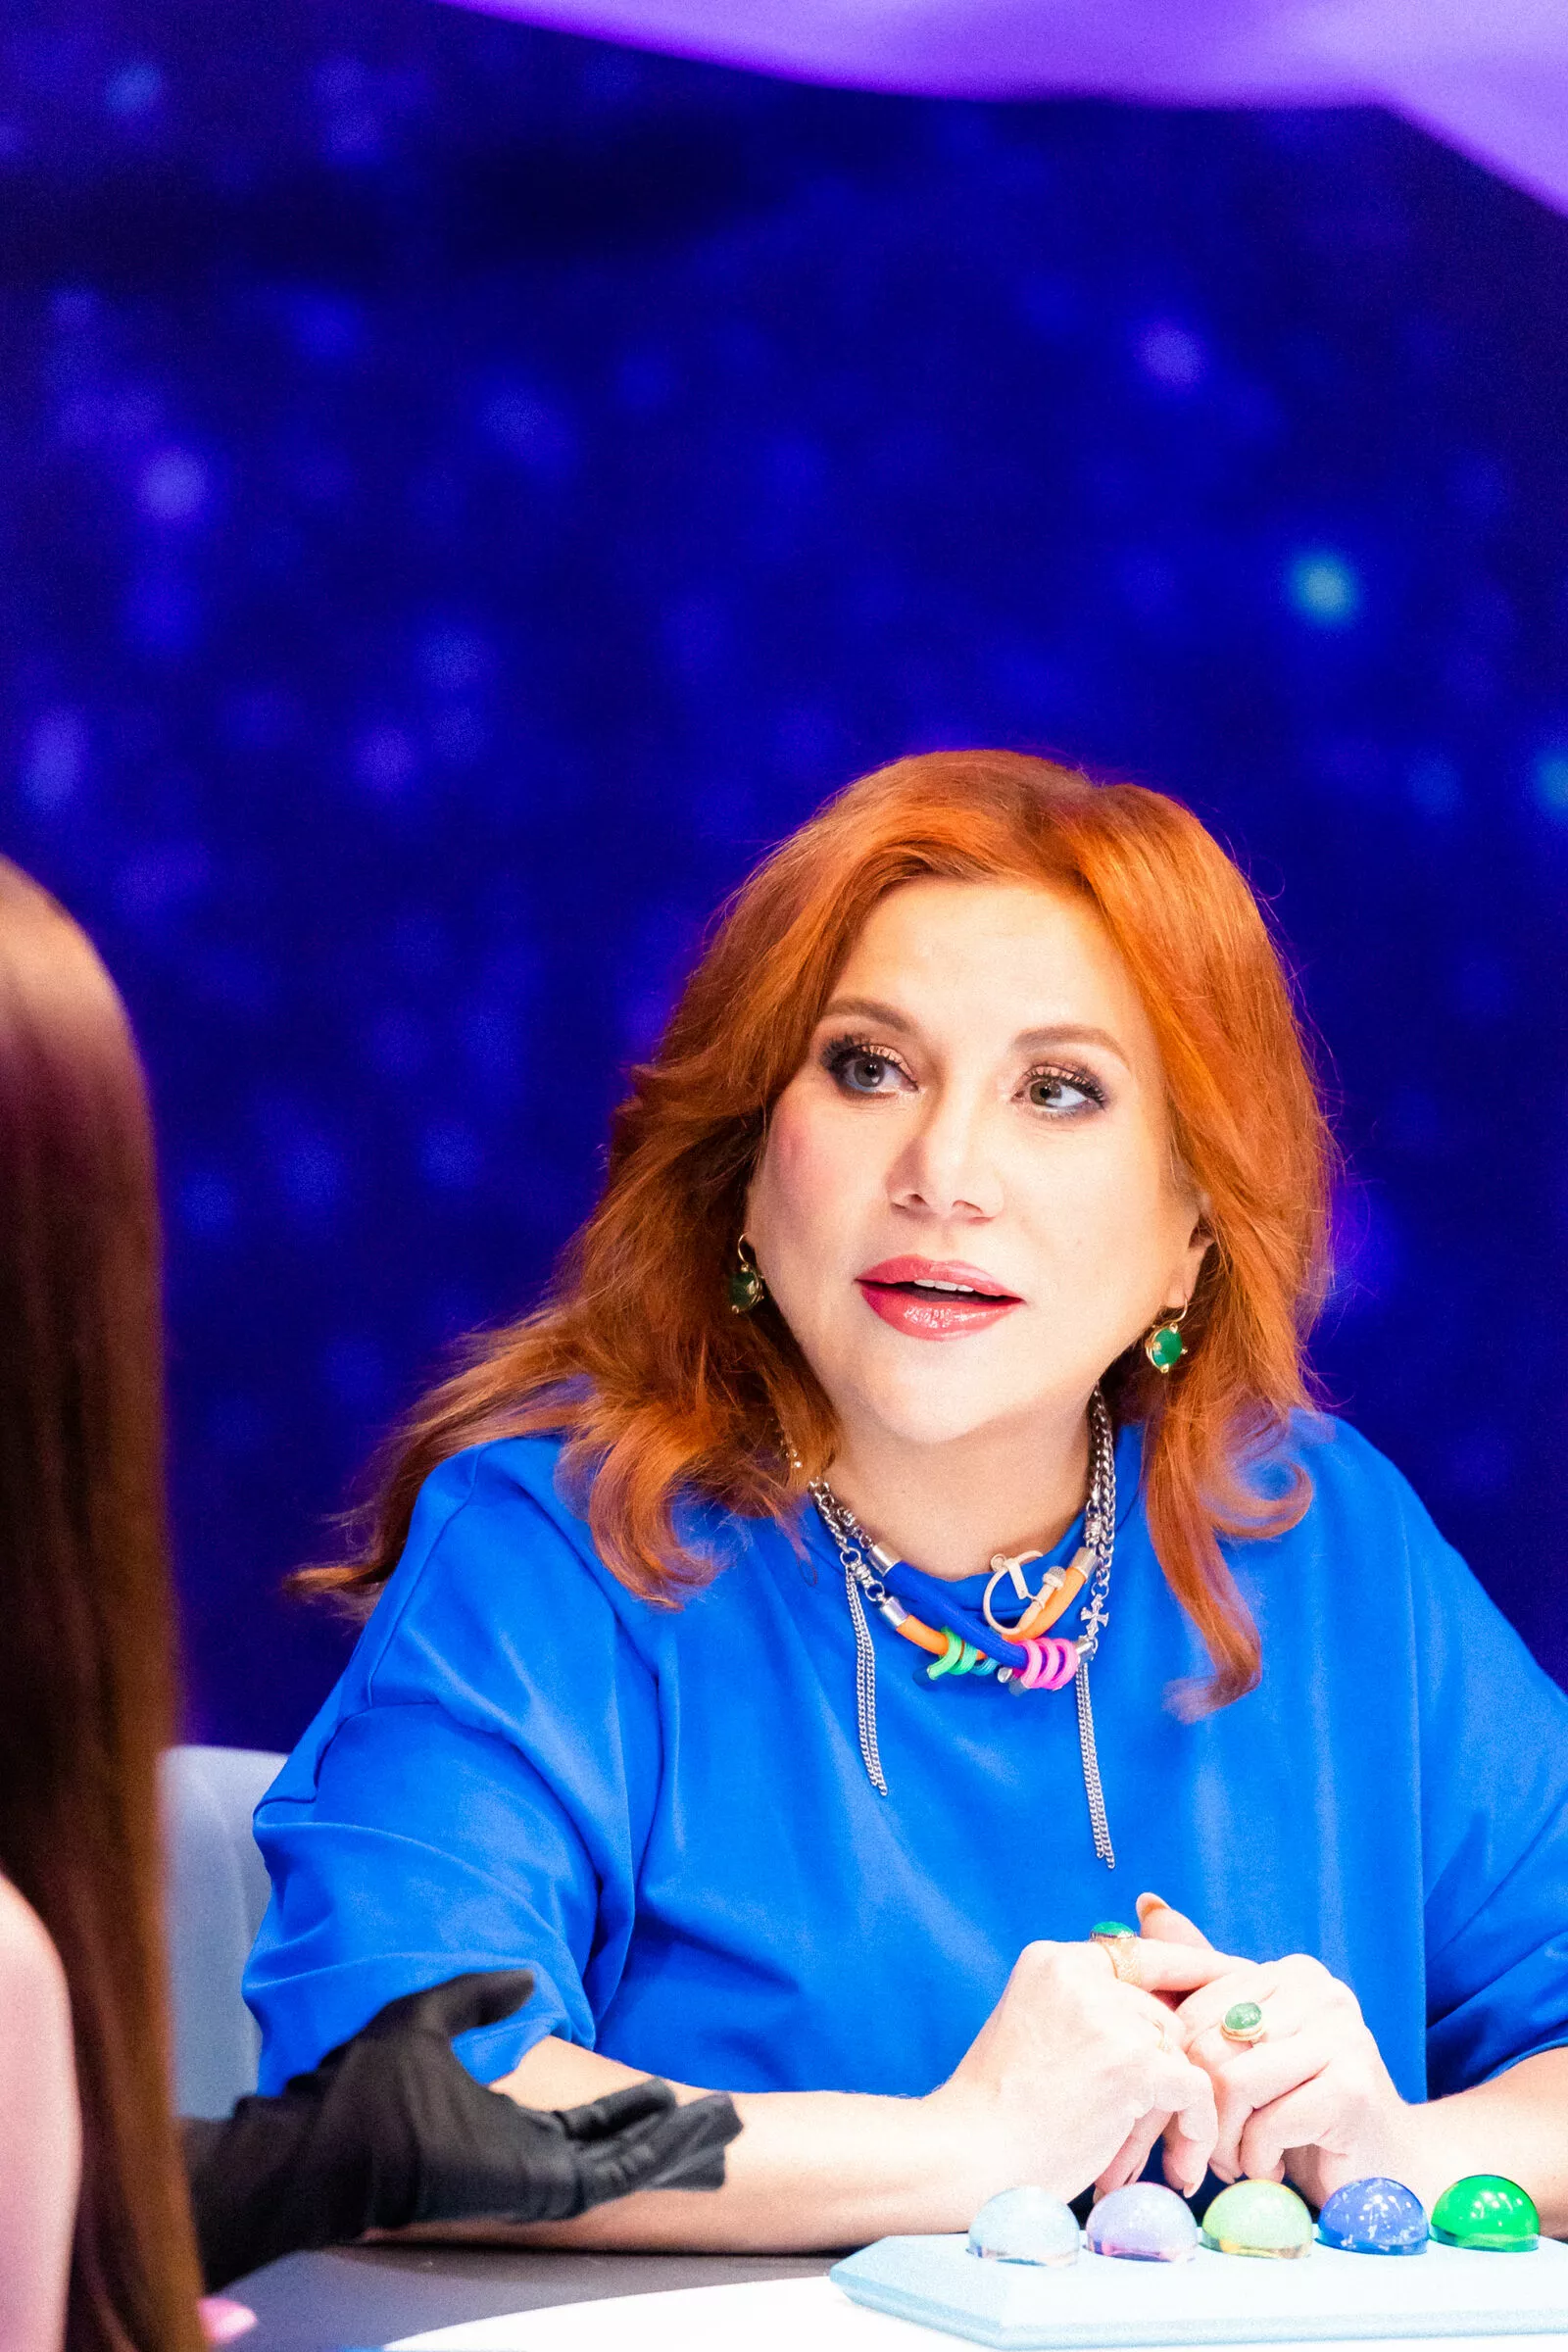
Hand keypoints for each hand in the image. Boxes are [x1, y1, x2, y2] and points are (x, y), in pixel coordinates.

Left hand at [183, 1972, 741, 2288]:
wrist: (332, 2136)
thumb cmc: (364, 2087)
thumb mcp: (425, 2018)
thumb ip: (475, 1998)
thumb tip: (524, 1978)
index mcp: (500, 2126)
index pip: (579, 2126)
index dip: (625, 2108)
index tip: (664, 2088)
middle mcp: (525, 2157)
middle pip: (614, 2149)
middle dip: (666, 2132)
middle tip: (716, 2114)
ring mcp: (534, 2179)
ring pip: (624, 2166)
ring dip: (675, 2144)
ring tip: (724, 2122)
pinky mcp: (538, 2190)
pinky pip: (611, 2179)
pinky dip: (655, 2156)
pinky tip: (689, 2133)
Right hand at [928, 1936, 1231, 2206]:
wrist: (969, 2154)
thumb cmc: (1002, 2113)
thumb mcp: (1041, 2035)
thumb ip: (1093, 2011)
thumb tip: (1167, 2006)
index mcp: (1053, 1959)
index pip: (1142, 1955)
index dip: (1194, 1967)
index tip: (1238, 1975)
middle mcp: (1080, 1972)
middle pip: (1162, 2015)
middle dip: (1167, 2075)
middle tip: (1163, 2135)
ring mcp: (1107, 2014)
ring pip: (1178, 2054)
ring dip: (1174, 2112)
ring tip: (1153, 2161)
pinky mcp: (1132, 2060)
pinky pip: (1194, 2091)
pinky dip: (1196, 2130)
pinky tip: (1181, 2165)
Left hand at [1140, 1896, 1411, 2205]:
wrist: (1387, 2168)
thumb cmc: (1305, 2109)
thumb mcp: (1249, 2046)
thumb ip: (1204, 1982)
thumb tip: (1146, 1901)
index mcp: (1291, 1973)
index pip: (1195, 2012)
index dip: (1179, 2073)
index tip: (1188, 2114)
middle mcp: (1321, 1991)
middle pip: (1209, 2048)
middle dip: (1200, 2115)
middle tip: (1212, 2153)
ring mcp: (1343, 2035)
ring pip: (1234, 2085)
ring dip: (1225, 2144)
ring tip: (1240, 2161)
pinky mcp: (1353, 2088)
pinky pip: (1269, 2124)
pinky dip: (1257, 2159)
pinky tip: (1273, 2168)